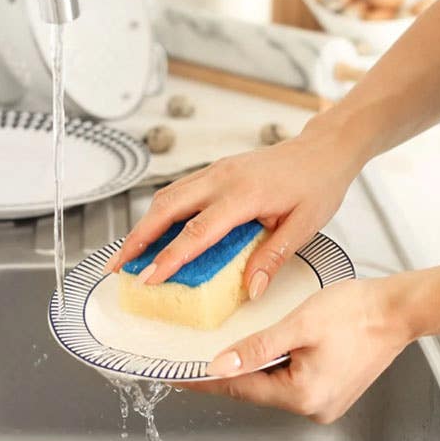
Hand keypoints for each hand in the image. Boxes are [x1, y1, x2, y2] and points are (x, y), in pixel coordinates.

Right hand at [104, 127, 363, 299]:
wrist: (323, 150)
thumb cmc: (317, 185)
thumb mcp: (304, 226)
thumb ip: (273, 257)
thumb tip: (251, 290)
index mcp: (244, 194)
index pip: (197, 232)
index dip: (169, 258)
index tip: (148, 279)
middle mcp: (222, 178)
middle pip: (166, 209)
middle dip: (136, 239)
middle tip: (117, 267)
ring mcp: (215, 171)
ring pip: (167, 197)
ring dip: (143, 225)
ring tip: (126, 254)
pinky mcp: (216, 171)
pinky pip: (179, 191)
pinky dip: (159, 213)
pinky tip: (153, 232)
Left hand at [180, 278, 414, 423]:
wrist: (398, 310)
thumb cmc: (358, 312)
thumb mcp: (298, 324)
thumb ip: (256, 348)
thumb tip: (218, 366)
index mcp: (303, 395)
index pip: (239, 388)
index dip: (204, 379)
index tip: (176, 374)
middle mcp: (314, 407)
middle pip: (255, 389)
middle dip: (229, 371)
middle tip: (197, 354)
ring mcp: (325, 402)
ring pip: (274, 385)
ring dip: (255, 366)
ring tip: (232, 347)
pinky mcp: (333, 391)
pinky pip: (293, 381)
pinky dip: (277, 367)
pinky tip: (271, 349)